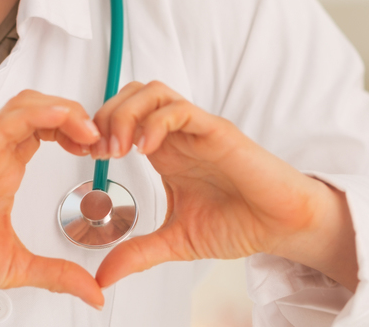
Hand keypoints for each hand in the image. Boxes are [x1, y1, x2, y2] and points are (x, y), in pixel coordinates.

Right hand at [0, 91, 103, 326]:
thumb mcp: (18, 267)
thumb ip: (58, 274)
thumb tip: (91, 291)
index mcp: (5, 169)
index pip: (47, 129)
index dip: (77, 131)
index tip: (99, 149)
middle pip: (41, 108)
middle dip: (76, 114)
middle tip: (101, 137)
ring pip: (28, 105)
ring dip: (64, 110)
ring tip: (89, 129)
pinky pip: (9, 120)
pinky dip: (40, 113)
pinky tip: (64, 120)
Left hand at [90, 82, 357, 290]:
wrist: (281, 226)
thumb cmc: (240, 223)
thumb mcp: (176, 241)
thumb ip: (138, 253)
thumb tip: (103, 276)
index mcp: (165, 151)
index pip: (121, 116)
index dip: (98, 130)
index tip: (86, 157)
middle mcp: (178, 134)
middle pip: (131, 95)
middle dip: (105, 116)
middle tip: (99, 151)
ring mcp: (196, 130)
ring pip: (152, 92)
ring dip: (127, 114)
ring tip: (119, 148)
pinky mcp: (217, 132)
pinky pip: (181, 110)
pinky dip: (156, 122)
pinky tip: (146, 149)